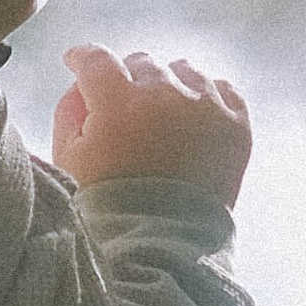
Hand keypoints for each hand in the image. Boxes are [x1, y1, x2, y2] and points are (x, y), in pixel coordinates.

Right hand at [50, 45, 251, 205]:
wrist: (163, 247)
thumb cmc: (106, 206)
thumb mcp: (68, 158)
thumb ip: (68, 110)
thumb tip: (81, 86)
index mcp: (119, 103)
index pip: (96, 59)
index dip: (81, 57)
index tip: (76, 61)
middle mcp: (166, 96)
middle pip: (141, 63)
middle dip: (126, 79)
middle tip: (120, 104)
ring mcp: (206, 108)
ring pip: (183, 70)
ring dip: (167, 85)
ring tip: (160, 113)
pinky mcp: (236, 126)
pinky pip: (222, 89)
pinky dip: (206, 97)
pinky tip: (192, 116)